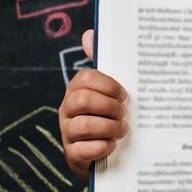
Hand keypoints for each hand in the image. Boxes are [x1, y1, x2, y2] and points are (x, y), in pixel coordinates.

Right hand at [58, 28, 128, 177]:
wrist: (101, 157)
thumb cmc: (106, 119)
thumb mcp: (107, 94)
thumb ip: (101, 68)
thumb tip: (88, 34)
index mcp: (75, 91)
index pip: (85, 79)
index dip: (108, 85)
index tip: (124, 95)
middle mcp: (67, 111)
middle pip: (82, 100)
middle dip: (108, 106)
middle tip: (124, 113)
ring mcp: (67, 134)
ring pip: (83, 125)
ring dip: (109, 127)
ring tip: (122, 130)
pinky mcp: (72, 156)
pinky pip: (83, 150)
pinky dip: (102, 147)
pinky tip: (113, 145)